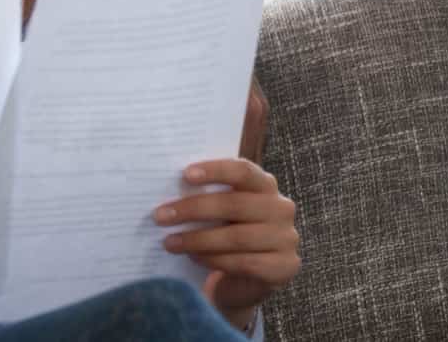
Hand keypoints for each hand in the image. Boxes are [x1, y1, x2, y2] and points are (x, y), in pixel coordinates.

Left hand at [154, 159, 298, 331]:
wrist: (246, 277)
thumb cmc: (226, 231)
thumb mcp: (218, 210)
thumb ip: (206, 194)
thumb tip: (167, 186)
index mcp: (264, 184)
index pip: (243, 171)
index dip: (215, 171)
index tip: (185, 175)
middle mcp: (281, 208)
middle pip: (235, 204)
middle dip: (193, 210)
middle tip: (160, 216)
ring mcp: (287, 238)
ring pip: (237, 237)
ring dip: (198, 240)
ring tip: (169, 242)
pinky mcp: (285, 267)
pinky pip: (244, 262)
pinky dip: (214, 260)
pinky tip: (193, 258)